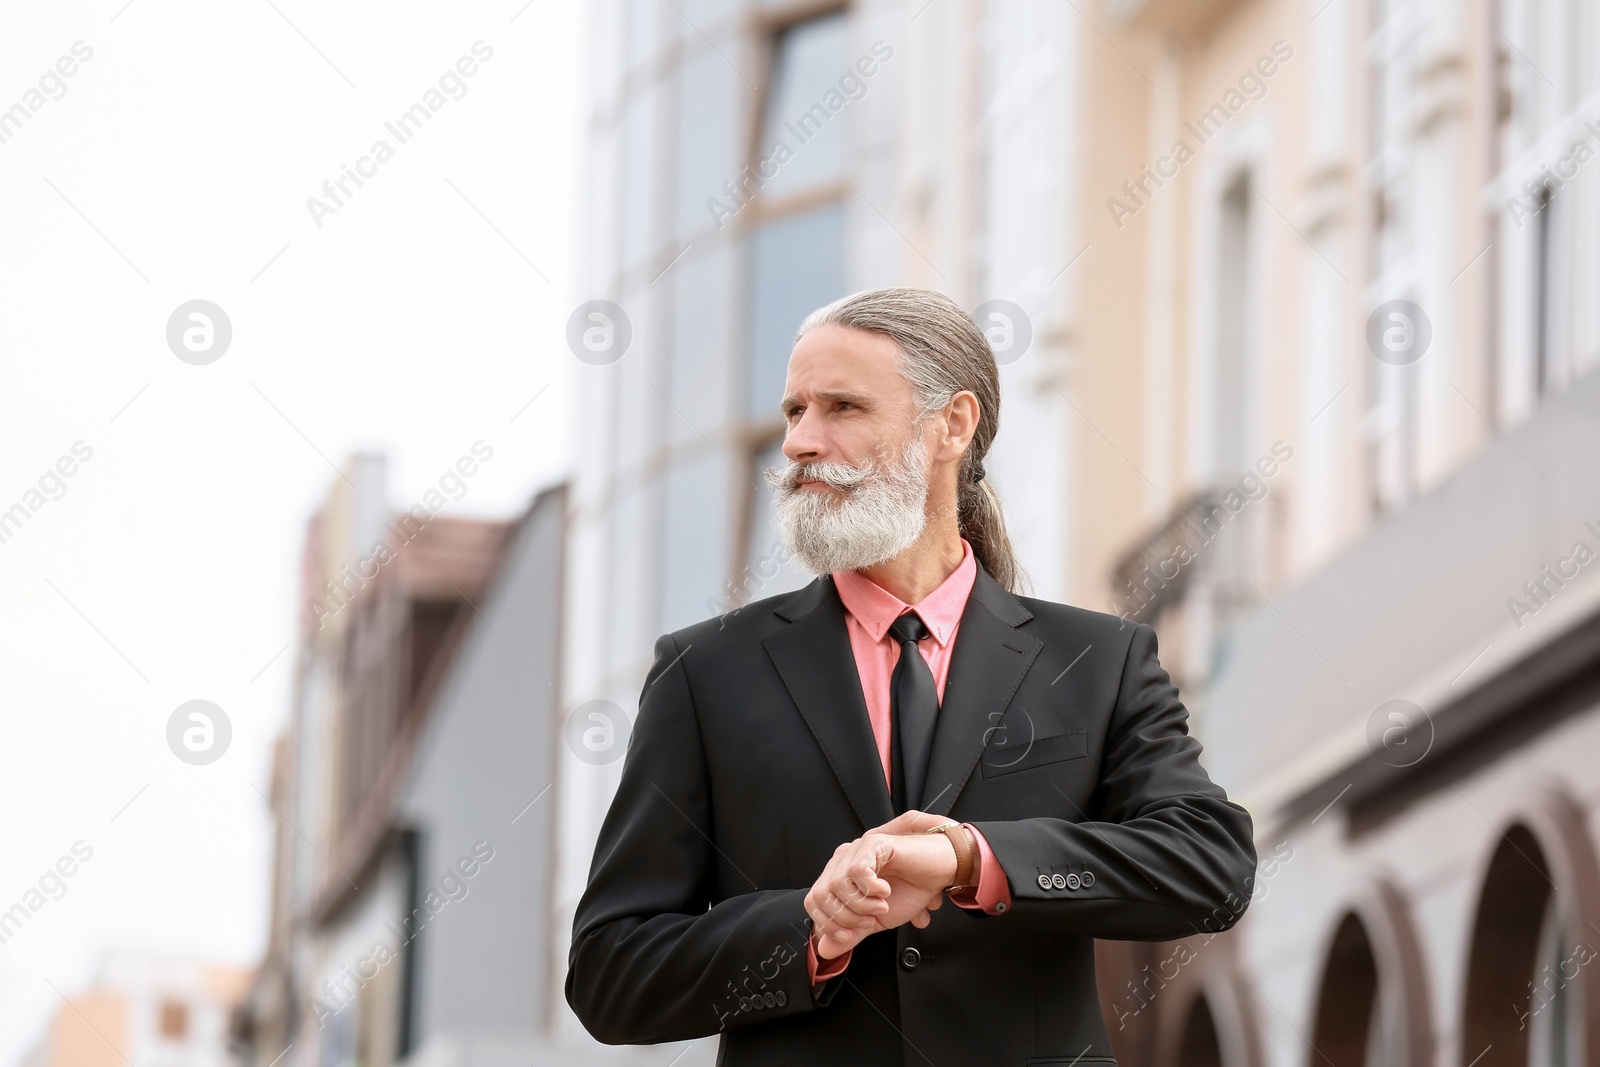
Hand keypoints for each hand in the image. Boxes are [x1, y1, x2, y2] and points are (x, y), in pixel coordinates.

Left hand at [804, 811, 961, 958]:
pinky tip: (885, 891)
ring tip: (881, 905)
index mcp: (840, 875)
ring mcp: (857, 850)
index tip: (852, 934)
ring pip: (837, 885)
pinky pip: (857, 870)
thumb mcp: (876, 921)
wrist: (941, 872)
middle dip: (846, 918)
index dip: (829, 924)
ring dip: (862, 905)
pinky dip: (871, 888)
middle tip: (870, 920)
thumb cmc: (911, 890)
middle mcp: (844, 860)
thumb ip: (850, 933)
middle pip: (821, 895)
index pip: (813, 900)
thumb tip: (823, 950)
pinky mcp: (874, 844)